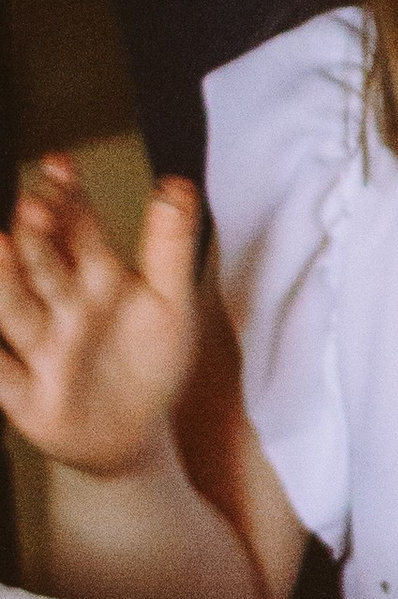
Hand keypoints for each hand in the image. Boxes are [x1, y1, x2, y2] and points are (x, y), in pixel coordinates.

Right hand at [0, 160, 199, 475]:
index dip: (69, 197)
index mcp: (93, 277)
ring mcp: (38, 349)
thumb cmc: (148, 361)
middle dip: (38, 237)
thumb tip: (178, 183)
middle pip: (44, 265)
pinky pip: (0, 373)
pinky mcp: (24, 394)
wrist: (132, 434)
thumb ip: (171, 246)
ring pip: (16, 312)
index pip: (78, 229)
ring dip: (6, 283)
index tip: (61, 164)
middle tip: (35, 205)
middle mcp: (59, 307)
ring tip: (1, 247)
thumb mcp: (170, 303)